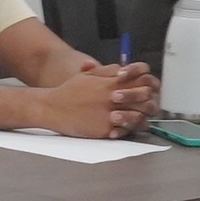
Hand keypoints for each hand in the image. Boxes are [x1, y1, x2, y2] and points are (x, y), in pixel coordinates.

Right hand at [38, 60, 152, 137]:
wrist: (51, 107)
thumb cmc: (68, 92)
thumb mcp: (87, 75)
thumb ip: (107, 71)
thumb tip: (122, 69)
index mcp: (110, 83)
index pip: (141, 81)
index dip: (147, 85)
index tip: (145, 90)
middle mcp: (113, 97)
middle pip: (144, 99)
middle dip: (148, 102)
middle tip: (145, 106)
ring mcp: (110, 114)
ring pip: (139, 116)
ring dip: (140, 117)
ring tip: (135, 118)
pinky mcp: (104, 129)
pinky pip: (124, 131)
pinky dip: (126, 130)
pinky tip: (122, 128)